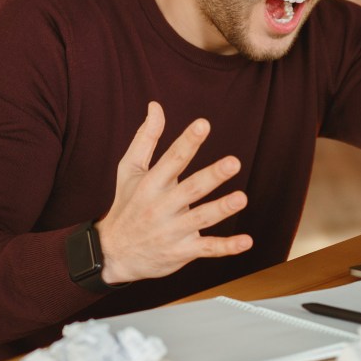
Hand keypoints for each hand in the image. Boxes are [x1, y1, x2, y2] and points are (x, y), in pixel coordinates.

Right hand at [94, 102, 251, 283]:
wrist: (113, 253)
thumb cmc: (127, 204)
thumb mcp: (130, 170)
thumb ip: (145, 138)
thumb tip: (156, 106)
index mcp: (151, 184)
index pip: (172, 159)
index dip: (188, 142)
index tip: (203, 124)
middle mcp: (162, 207)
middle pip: (191, 189)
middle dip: (212, 176)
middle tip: (234, 163)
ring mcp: (172, 231)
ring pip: (201, 219)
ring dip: (221, 208)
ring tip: (241, 198)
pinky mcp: (182, 251)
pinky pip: (207, 249)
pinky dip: (227, 247)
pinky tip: (246, 241)